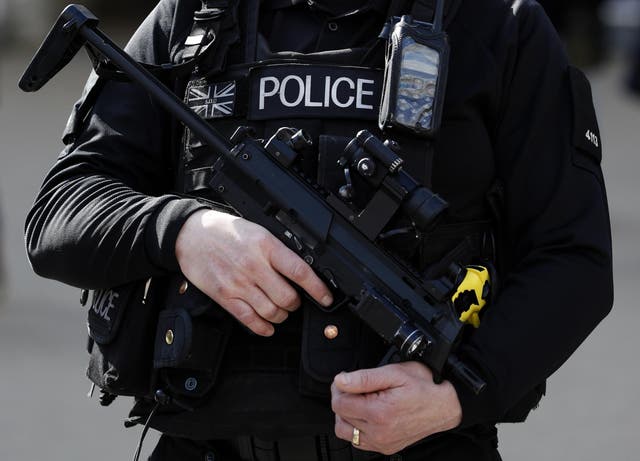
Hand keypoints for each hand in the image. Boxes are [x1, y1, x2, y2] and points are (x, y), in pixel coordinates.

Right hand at [175, 209, 332, 335]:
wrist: (190, 234)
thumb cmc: (224, 231)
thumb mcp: (257, 231)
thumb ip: (277, 250)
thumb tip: (300, 269)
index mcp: (265, 246)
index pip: (299, 272)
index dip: (317, 289)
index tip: (326, 298)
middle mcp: (253, 266)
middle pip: (287, 297)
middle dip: (296, 304)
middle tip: (295, 301)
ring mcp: (238, 284)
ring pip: (271, 312)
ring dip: (281, 316)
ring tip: (281, 311)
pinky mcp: (224, 296)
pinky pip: (249, 319)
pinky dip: (262, 327)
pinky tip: (267, 326)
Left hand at [331, 362, 461, 454]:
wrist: (445, 406)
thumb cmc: (423, 386)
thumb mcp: (394, 373)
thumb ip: (364, 378)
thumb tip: (341, 381)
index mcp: (379, 412)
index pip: (339, 403)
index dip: (340, 387)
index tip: (348, 379)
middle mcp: (379, 432)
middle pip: (340, 415)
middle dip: (343, 398)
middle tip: (356, 387)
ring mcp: (382, 443)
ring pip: (345, 431)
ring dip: (346, 415)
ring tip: (361, 401)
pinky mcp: (385, 448)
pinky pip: (357, 441)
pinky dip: (356, 428)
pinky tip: (367, 414)